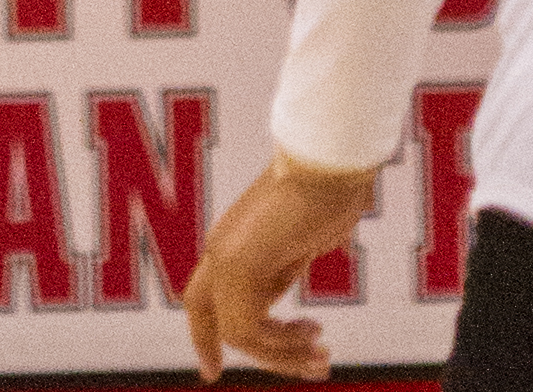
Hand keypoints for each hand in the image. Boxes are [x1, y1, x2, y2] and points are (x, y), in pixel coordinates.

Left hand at [185, 159, 377, 379]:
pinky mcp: (240, 264)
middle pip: (207, 315)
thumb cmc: (327, 190)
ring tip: (323, 356)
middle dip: (231, 350)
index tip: (210, 372)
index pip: (202, 296)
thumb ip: (284, 262)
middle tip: (264, 374)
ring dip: (284, 356)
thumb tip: (287, 282)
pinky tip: (316, 336)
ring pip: (239, 334)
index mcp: (232, 240)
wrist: (330, 162)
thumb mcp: (299, 237)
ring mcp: (226, 257)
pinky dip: (284, 346)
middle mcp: (221, 249)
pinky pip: (251, 330)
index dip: (203, 335)